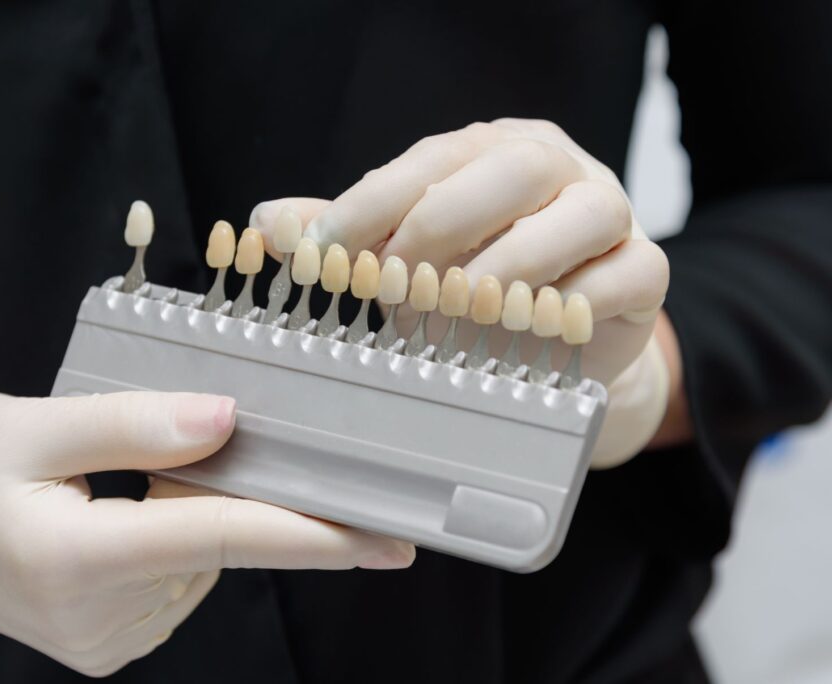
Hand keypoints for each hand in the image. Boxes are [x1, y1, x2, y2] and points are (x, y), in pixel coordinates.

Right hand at [0, 391, 412, 675]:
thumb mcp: (31, 424)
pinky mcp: (108, 638)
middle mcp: (97, 615)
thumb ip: (133, 424)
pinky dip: (175, 534)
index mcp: (73, 560)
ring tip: (126, 473)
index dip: (312, 534)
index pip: (220, 538)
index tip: (383, 539)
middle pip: (217, 543)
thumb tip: (225, 421)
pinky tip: (126, 507)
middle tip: (235, 447)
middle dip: (244, 494)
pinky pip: (176, 575)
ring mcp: (105, 637)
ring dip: (197, 508)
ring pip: (201, 557)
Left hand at [252, 119, 669, 466]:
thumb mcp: (399, 257)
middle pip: (512, 169)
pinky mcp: (645, 270)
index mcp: (487, 151)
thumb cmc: (469, 286)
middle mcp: (554, 168)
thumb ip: (342, 236)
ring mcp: (608, 213)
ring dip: (512, 264)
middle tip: (394, 284)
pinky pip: (628, 274)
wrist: (548, 341)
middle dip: (443, 225)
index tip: (321, 254)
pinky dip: (580, 303)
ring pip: (580, 213)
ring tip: (462, 307)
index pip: (429, 161)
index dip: (372, 205)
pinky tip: (533, 328)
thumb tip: (264, 222)